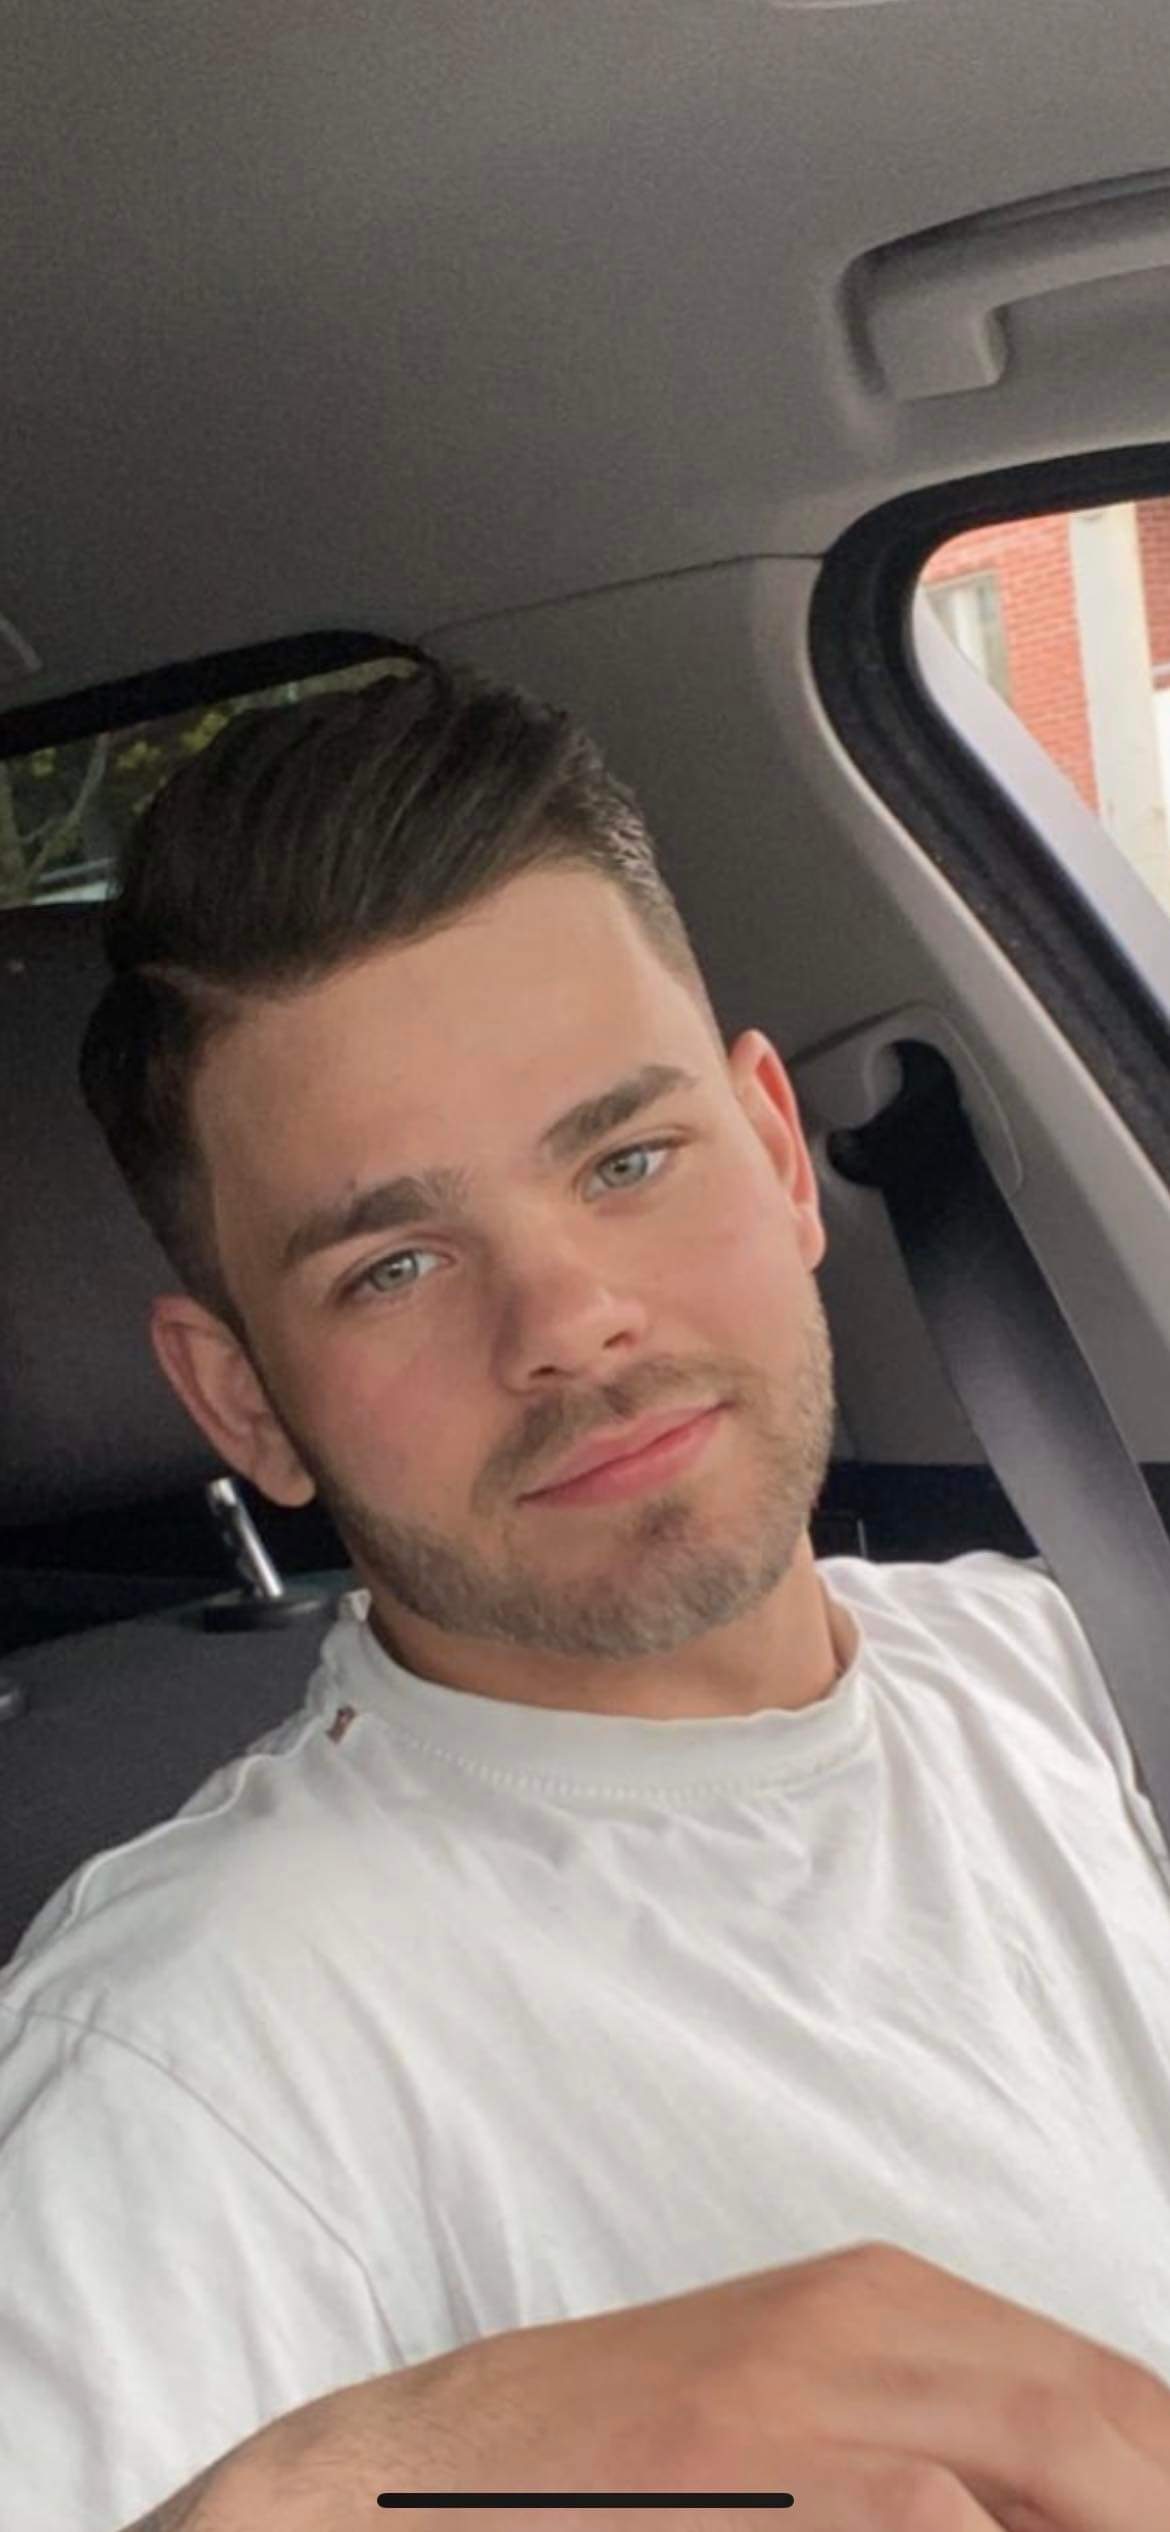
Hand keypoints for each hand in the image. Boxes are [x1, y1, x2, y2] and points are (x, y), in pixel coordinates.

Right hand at [184, 2239, 1169, 2530]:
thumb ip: (911, 2428)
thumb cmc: (604, 2468)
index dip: (1166, 2465)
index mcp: (874, 2299)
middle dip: (1158, 2499)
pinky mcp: (758, 2480)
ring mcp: (806, 2404)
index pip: (1105, 2381)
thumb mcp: (772, 2405)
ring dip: (1113, 2521)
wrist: (415, 2476)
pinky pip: (933, 2517)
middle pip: (1100, 2416)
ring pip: (1050, 2456)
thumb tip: (1041, 2496)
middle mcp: (858, 2327)